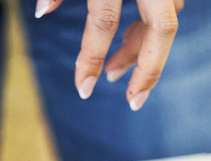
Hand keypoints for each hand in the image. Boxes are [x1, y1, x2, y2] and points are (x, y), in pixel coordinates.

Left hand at [36, 0, 183, 110]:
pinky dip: (149, 29)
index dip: (92, 57)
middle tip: (133, 101)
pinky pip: (168, 8)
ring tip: (113, 71)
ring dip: (144, 51)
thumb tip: (42, 13)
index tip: (83, 90)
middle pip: (161, 29)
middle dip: (149, 69)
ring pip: (167, 21)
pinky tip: (129, 41)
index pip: (104, 22)